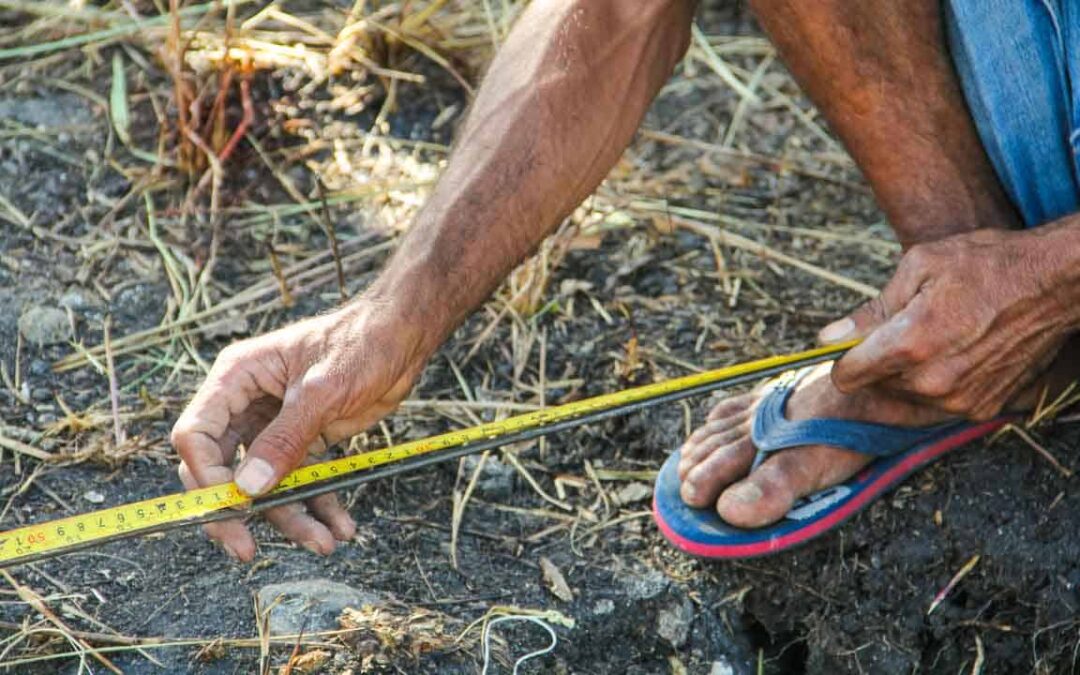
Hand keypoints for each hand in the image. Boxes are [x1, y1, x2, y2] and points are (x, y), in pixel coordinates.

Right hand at [170, 299, 428, 560]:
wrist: (404, 338)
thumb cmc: (362, 343)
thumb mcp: (323, 390)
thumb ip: (286, 438)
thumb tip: (248, 488)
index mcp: (236, 378)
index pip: (196, 434)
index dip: (206, 477)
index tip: (233, 508)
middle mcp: (246, 405)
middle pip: (221, 469)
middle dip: (237, 513)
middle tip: (247, 551)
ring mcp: (274, 426)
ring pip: (265, 485)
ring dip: (290, 518)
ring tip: (324, 543)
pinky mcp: (304, 441)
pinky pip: (300, 482)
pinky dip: (318, 507)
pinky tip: (340, 527)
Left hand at [818, 227, 1077, 419]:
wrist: (1054, 282)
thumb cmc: (985, 264)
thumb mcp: (919, 267)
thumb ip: (872, 309)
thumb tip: (829, 338)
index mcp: (909, 345)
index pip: (846, 376)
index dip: (844, 358)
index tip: (853, 344)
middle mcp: (932, 382)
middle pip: (875, 387)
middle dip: (880, 362)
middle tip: (908, 328)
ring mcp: (959, 400)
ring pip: (906, 397)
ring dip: (909, 375)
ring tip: (938, 336)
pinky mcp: (982, 408)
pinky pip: (938, 403)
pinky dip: (939, 383)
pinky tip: (957, 352)